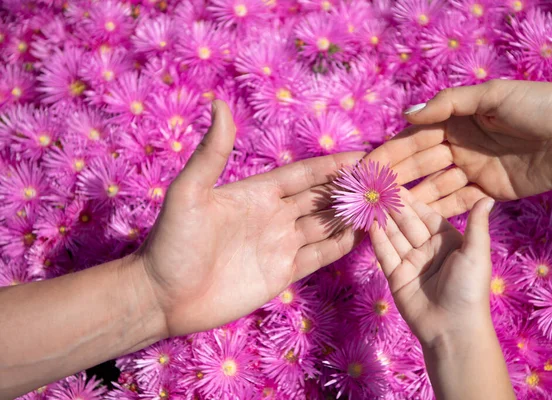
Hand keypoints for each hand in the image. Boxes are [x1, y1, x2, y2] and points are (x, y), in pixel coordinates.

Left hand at [138, 101, 362, 336]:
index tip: (363, 156)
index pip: (304, 174)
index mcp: (257, 193)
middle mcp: (274, 215)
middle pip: (320, 198)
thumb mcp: (190, 192)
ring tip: (382, 206)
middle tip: (383, 180)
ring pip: (325, 225)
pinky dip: (341, 245)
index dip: (333, 165)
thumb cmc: (173, 242)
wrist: (163, 296)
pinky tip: (362, 236)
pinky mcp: (283, 273)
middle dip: (349, 189)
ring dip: (351, 215)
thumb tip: (218, 104)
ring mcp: (280, 245)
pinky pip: (319, 255)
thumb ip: (212, 152)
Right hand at [369, 80, 551, 216]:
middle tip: (368, 196)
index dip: (389, 154)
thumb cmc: (538, 106)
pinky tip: (418, 222)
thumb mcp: (491, 96)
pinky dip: (439, 211)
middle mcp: (460, 146)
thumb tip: (406, 115)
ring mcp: (474, 171)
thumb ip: (448, 105)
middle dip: (395, 179)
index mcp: (456, 121)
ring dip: (412, 199)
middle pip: (420, 166)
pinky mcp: (490, 192)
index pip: (414, 140)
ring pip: (436, 187)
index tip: (365, 168)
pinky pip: (460, 203)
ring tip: (386, 214)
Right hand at [369, 190, 513, 398]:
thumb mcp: (475, 253)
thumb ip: (476, 224)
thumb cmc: (469, 288)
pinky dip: (377, 240)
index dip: (412, 200)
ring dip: (382, 219)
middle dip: (393, 207)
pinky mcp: (396, 277)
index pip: (426, 215)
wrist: (453, 328)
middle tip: (376, 187)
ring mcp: (411, 263)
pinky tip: (368, 224)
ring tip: (368, 201)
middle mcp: (427, 249)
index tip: (396, 183)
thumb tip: (487, 198)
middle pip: (406, 223)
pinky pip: (386, 255)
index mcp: (448, 241)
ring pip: (394, 236)